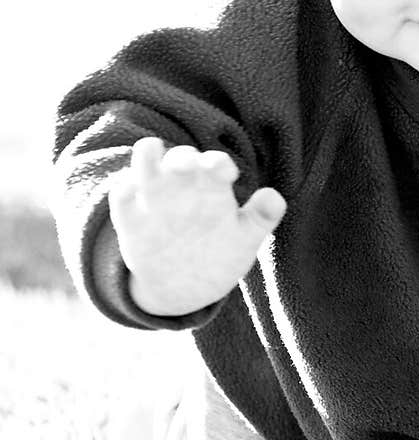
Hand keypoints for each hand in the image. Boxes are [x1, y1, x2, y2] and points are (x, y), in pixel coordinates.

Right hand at [109, 137, 286, 314]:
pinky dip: (124, 188)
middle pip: (180, 157)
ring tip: (153, 154)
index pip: (215, 165)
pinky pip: (122, 194)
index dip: (218, 163)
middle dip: (184, 157)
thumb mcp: (244, 239)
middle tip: (189, 165)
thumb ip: (261, 218)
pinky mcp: (131, 218)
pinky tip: (132, 190)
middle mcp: (184, 186)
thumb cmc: (220, 253)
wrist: (184, 285)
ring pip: (146, 162)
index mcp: (213, 187)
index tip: (226, 173)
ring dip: (149, 156)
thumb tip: (275, 197)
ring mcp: (155, 199)